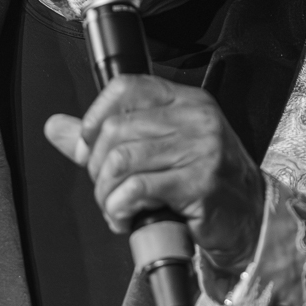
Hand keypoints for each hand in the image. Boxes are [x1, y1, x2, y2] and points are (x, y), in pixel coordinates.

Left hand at [44, 75, 263, 273]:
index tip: (87, 145)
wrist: (250, 218)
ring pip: (122, 160)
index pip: (127, 87)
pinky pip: (138, 189)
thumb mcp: (159, 150)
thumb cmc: (203, 183)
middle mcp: (196, 118)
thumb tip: (56, 127)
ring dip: (106, 194)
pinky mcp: (200, 183)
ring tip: (114, 208)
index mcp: (185, 101)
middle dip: (97, 167)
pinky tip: (126, 218)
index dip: (94, 115)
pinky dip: (120, 208)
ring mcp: (201, 149)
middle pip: (117, 129)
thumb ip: (105, 138)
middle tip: (105, 190)